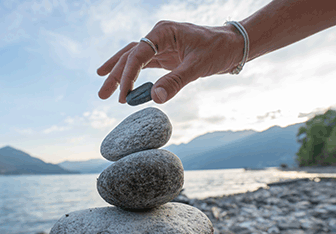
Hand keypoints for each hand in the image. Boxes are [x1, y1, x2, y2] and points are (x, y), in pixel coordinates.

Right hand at [97, 20, 243, 103]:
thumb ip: (176, 81)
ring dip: (119, 75)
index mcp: (163, 32)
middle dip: (114, 75)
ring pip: (134, 60)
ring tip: (104, 92)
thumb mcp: (197, 66)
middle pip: (129, 55)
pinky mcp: (166, 56)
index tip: (124, 95)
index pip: (138, 53)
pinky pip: (144, 66)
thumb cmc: (218, 50)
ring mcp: (161, 46)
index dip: (128, 75)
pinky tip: (124, 86)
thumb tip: (155, 99)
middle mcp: (158, 36)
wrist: (233, 46)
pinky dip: (133, 76)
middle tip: (102, 95)